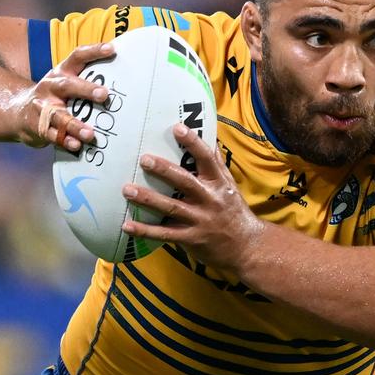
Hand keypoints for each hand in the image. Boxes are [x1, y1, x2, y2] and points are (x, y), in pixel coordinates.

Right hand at [17, 43, 114, 149]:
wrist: (18, 112)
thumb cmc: (54, 96)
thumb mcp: (65, 83)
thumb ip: (86, 81)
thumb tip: (124, 81)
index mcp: (61, 72)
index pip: (77, 56)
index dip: (93, 51)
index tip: (112, 49)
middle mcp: (50, 86)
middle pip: (67, 86)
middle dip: (86, 90)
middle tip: (104, 95)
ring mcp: (42, 107)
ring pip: (59, 116)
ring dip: (75, 124)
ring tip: (90, 133)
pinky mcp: (38, 126)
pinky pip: (52, 135)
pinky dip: (65, 140)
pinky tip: (76, 145)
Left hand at [122, 124, 264, 271]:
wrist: (247, 247)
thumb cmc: (234, 211)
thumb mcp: (229, 186)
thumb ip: (217, 164)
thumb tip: (208, 137)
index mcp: (218, 183)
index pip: (207, 159)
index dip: (193, 143)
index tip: (177, 128)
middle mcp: (209, 199)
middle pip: (184, 182)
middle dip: (164, 170)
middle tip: (144, 159)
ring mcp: (200, 220)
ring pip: (171, 207)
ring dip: (148, 199)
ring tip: (127, 189)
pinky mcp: (191, 239)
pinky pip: (165, 234)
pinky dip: (145, 230)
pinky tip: (127, 225)